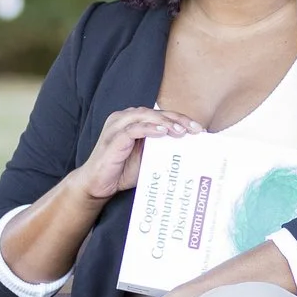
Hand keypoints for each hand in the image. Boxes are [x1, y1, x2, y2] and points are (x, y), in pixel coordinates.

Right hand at [67, 105, 203, 203]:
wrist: (97, 185)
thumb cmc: (120, 171)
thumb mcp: (146, 158)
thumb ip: (161, 149)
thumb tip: (187, 149)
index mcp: (132, 121)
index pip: (160, 115)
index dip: (180, 119)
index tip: (198, 129)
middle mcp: (123, 119)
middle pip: (155, 112)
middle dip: (177, 119)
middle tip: (195, 128)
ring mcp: (117, 127)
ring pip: (145, 116)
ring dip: (165, 122)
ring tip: (181, 131)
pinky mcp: (113, 138)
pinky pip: (133, 129)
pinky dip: (149, 129)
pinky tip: (163, 132)